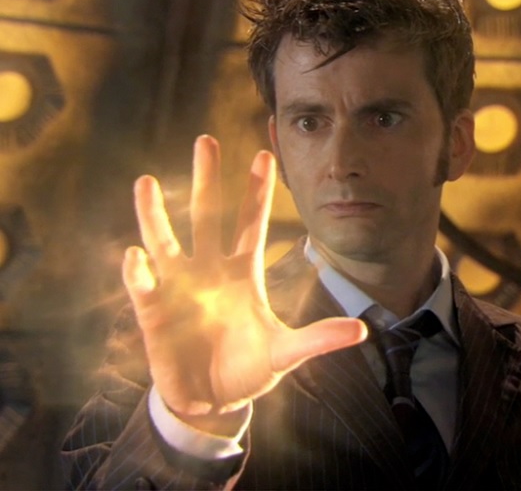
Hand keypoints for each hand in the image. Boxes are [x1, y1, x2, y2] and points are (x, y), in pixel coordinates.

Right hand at [122, 135, 366, 423]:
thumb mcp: (285, 353)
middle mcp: (209, 270)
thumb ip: (318, 339)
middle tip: (206, 140)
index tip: (265, 154)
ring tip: (145, 183)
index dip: (257, 190)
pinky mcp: (154, 312)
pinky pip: (143, 286)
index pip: (251, 223)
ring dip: (154, 214)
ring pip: (166, 242)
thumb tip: (363, 331)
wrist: (212, 401)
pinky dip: (139, 272)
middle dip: (206, 180)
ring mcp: (179, 288)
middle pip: (206, 216)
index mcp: (243, 273)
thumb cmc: (249, 368)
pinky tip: (137, 257)